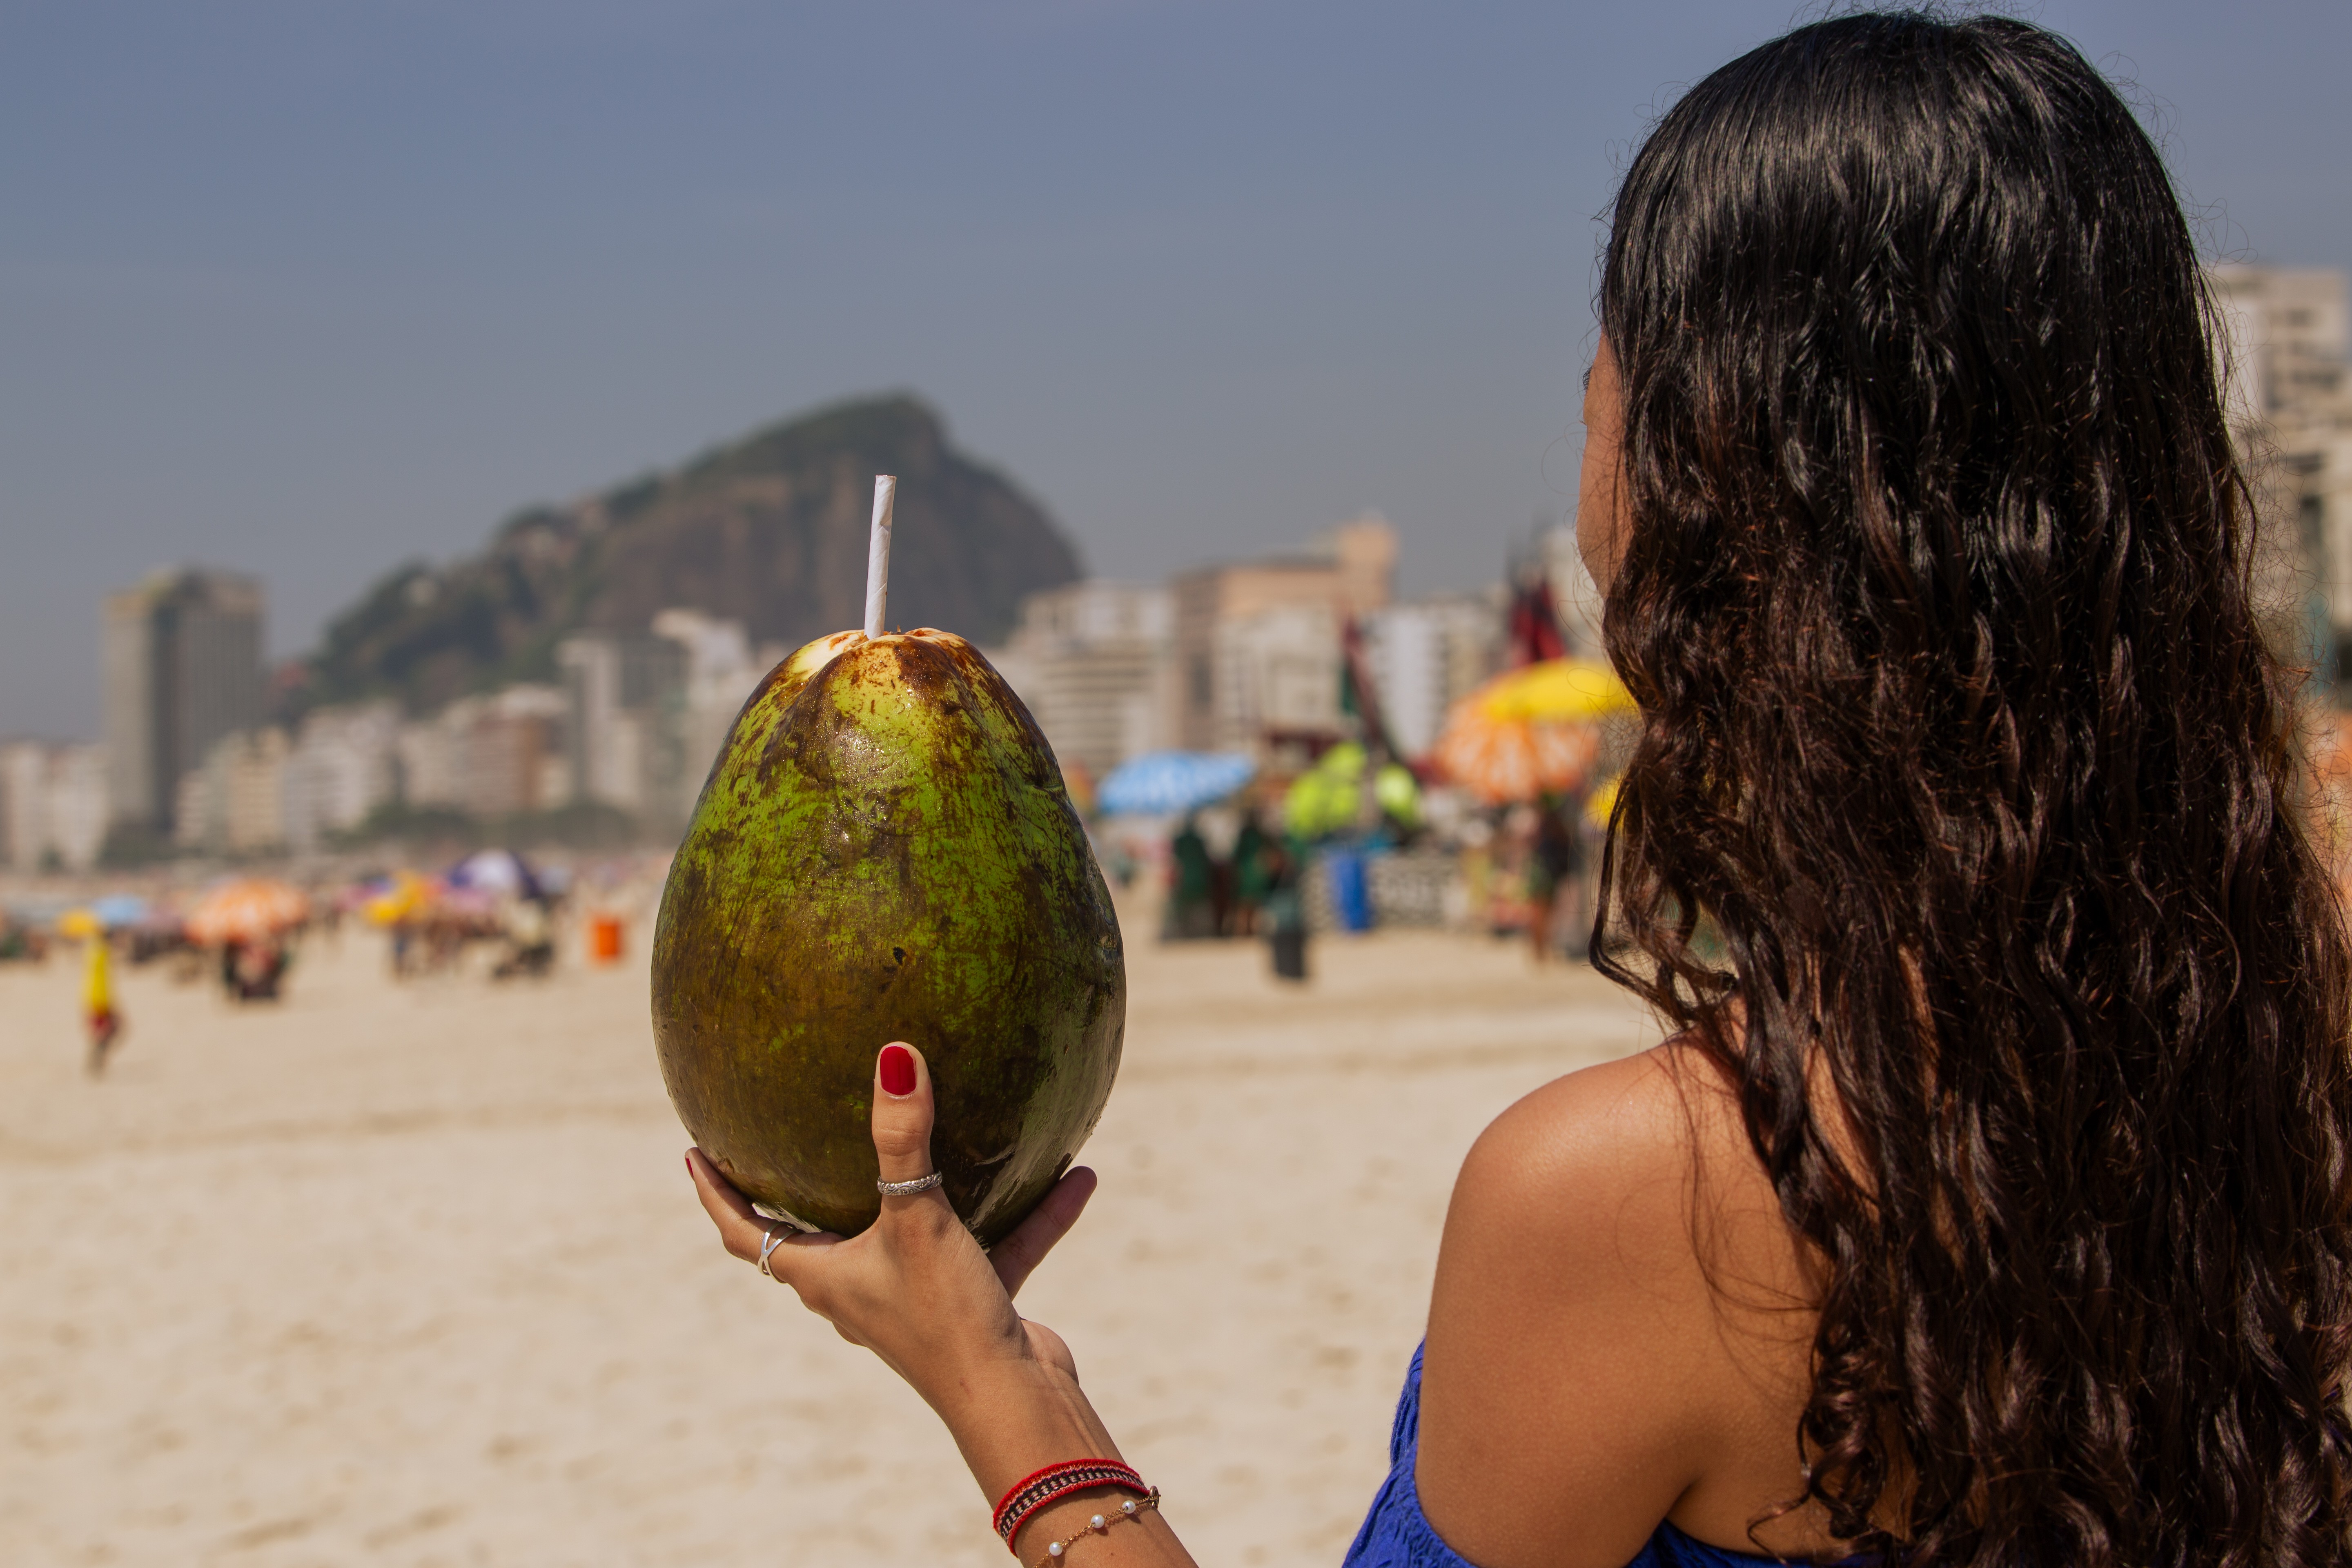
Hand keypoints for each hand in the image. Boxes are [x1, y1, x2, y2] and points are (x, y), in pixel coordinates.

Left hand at [684, 1041, 1098, 1403]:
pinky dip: (1029, 1214)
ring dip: (940, 1183)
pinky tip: (1075, 1177)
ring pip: (918, 1228)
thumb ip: (904, 1138)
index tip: (692, 1151)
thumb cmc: (944, 1320)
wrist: (1014, 1401)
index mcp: (823, 1277)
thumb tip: (894, 1058)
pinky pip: (997, 1242)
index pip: (742, 1231)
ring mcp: (915, 1298)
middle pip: (813, 1232)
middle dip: (805, 1185)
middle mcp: (860, 1289)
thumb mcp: (918, 1219)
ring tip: (957, 1123)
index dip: (714, 1192)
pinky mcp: (970, 1303)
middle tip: (793, 1129)